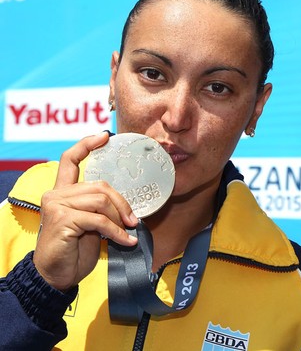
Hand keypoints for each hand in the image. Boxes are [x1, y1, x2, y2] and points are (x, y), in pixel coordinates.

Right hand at [33, 132, 137, 291]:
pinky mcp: (61, 220)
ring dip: (119, 218)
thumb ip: (100, 208)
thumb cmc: (74, 250)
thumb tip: (129, 208)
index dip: (87, 144)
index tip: (104, 136)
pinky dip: (116, 232)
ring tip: (128, 231)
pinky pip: (99, 220)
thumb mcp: (90, 224)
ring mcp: (56, 205)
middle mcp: (56, 194)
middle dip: (121, 203)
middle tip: (133, 220)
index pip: (70, 159)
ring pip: (101, 201)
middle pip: (99, 185)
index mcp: (62, 191)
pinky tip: (125, 241)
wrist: (57, 275)